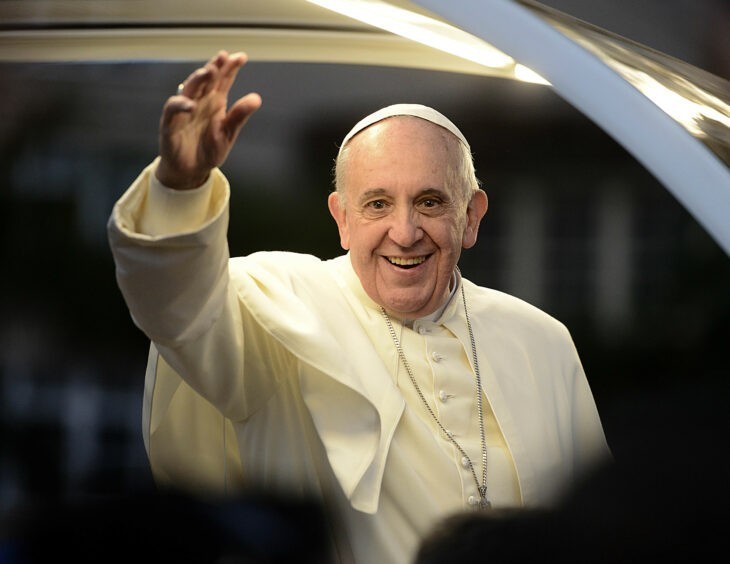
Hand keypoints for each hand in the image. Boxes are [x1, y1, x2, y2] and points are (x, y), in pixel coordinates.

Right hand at [156, 51, 261, 189]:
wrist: (192, 171)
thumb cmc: (209, 150)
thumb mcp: (228, 133)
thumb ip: (239, 115)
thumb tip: (257, 98)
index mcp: (214, 102)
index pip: (223, 80)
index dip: (230, 67)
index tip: (241, 56)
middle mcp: (199, 101)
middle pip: (206, 80)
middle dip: (214, 67)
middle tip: (223, 57)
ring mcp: (184, 111)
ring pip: (188, 89)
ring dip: (198, 79)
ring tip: (210, 71)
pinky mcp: (171, 123)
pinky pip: (172, 109)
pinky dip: (180, 105)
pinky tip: (192, 105)